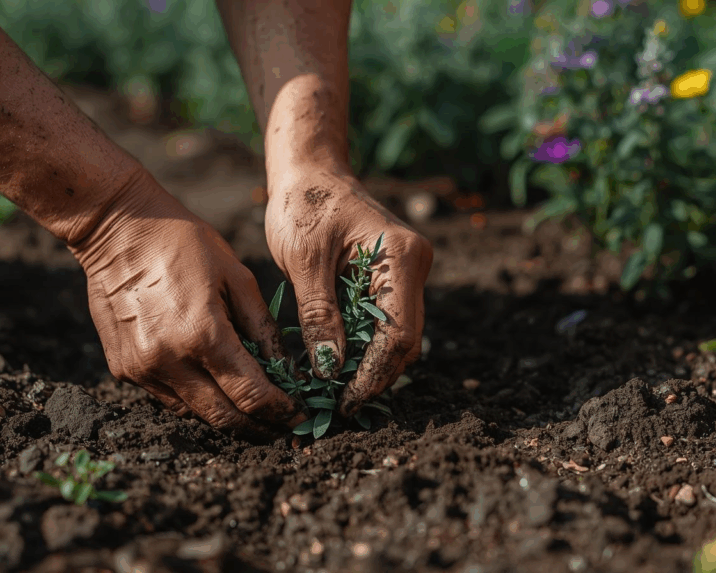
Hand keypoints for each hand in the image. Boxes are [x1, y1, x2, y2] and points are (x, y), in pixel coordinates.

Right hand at [69, 170, 307, 435]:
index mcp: (203, 335)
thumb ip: (263, 328)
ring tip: (256, 414)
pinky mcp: (124, 369)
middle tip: (284, 426)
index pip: (251, 395)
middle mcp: (168, 361)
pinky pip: (169, 399)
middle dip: (259, 427)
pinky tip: (217, 390)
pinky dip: (197, 402)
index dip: (281, 411)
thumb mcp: (237, 277)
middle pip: (224, 416)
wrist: (117, 228)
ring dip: (229, 418)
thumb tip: (288, 370)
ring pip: (195, 414)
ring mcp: (142, 369)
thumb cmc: (185, 243)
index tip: (300, 415)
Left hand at [264, 163, 432, 416]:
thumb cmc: (302, 205)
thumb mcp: (304, 260)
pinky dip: (362, 347)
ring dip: (368, 365)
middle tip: (339, 406)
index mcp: (400, 255)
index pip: (399, 332)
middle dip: (374, 375)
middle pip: (405, 339)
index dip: (374, 373)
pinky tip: (337, 366)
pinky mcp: (390, 280)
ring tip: (334, 393)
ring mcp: (405, 273)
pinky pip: (382, 322)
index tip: (345, 401)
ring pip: (396, 335)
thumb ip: (319, 314)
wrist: (308, 172)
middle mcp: (412, 266)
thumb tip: (330, 369)